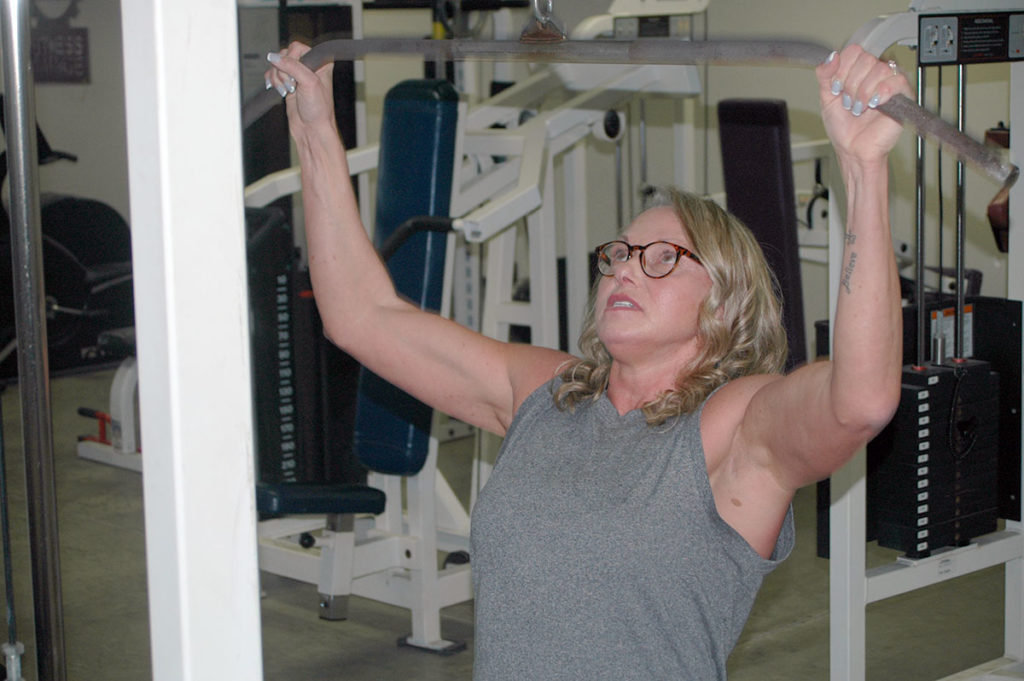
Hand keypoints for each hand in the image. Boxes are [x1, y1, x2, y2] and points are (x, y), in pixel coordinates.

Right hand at [264, 42, 336, 134]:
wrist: (312, 130)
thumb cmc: (319, 110)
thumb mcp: (309, 83)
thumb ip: (292, 67)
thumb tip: (274, 57)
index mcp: (320, 62)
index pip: (297, 48)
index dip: (292, 60)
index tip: (295, 75)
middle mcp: (309, 66)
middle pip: (284, 56)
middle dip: (283, 72)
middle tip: (292, 85)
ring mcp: (297, 75)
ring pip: (276, 65)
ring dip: (278, 79)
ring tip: (288, 91)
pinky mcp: (287, 83)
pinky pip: (272, 74)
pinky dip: (272, 82)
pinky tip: (280, 91)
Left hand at [816, 44, 910, 168]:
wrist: (853, 150)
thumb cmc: (844, 129)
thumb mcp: (827, 98)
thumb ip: (825, 76)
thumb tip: (832, 56)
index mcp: (858, 72)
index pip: (854, 51)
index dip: (842, 69)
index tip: (836, 88)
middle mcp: (875, 75)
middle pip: (866, 59)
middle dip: (851, 84)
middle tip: (849, 103)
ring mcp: (890, 83)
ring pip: (879, 69)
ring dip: (863, 93)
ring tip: (860, 109)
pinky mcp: (903, 95)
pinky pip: (896, 81)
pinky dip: (881, 93)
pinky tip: (874, 105)